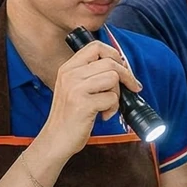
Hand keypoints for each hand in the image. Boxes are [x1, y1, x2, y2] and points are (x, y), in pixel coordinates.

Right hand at [39, 42, 140, 162]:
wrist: (55, 140)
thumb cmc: (69, 117)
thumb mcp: (73, 89)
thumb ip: (90, 75)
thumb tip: (121, 66)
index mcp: (68, 68)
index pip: (95, 46)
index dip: (114, 54)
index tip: (122, 67)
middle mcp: (70, 75)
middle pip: (110, 62)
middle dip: (126, 76)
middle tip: (131, 87)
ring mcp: (75, 89)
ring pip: (113, 78)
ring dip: (117, 94)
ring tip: (108, 106)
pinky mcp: (83, 104)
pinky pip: (112, 99)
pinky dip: (113, 109)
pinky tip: (103, 116)